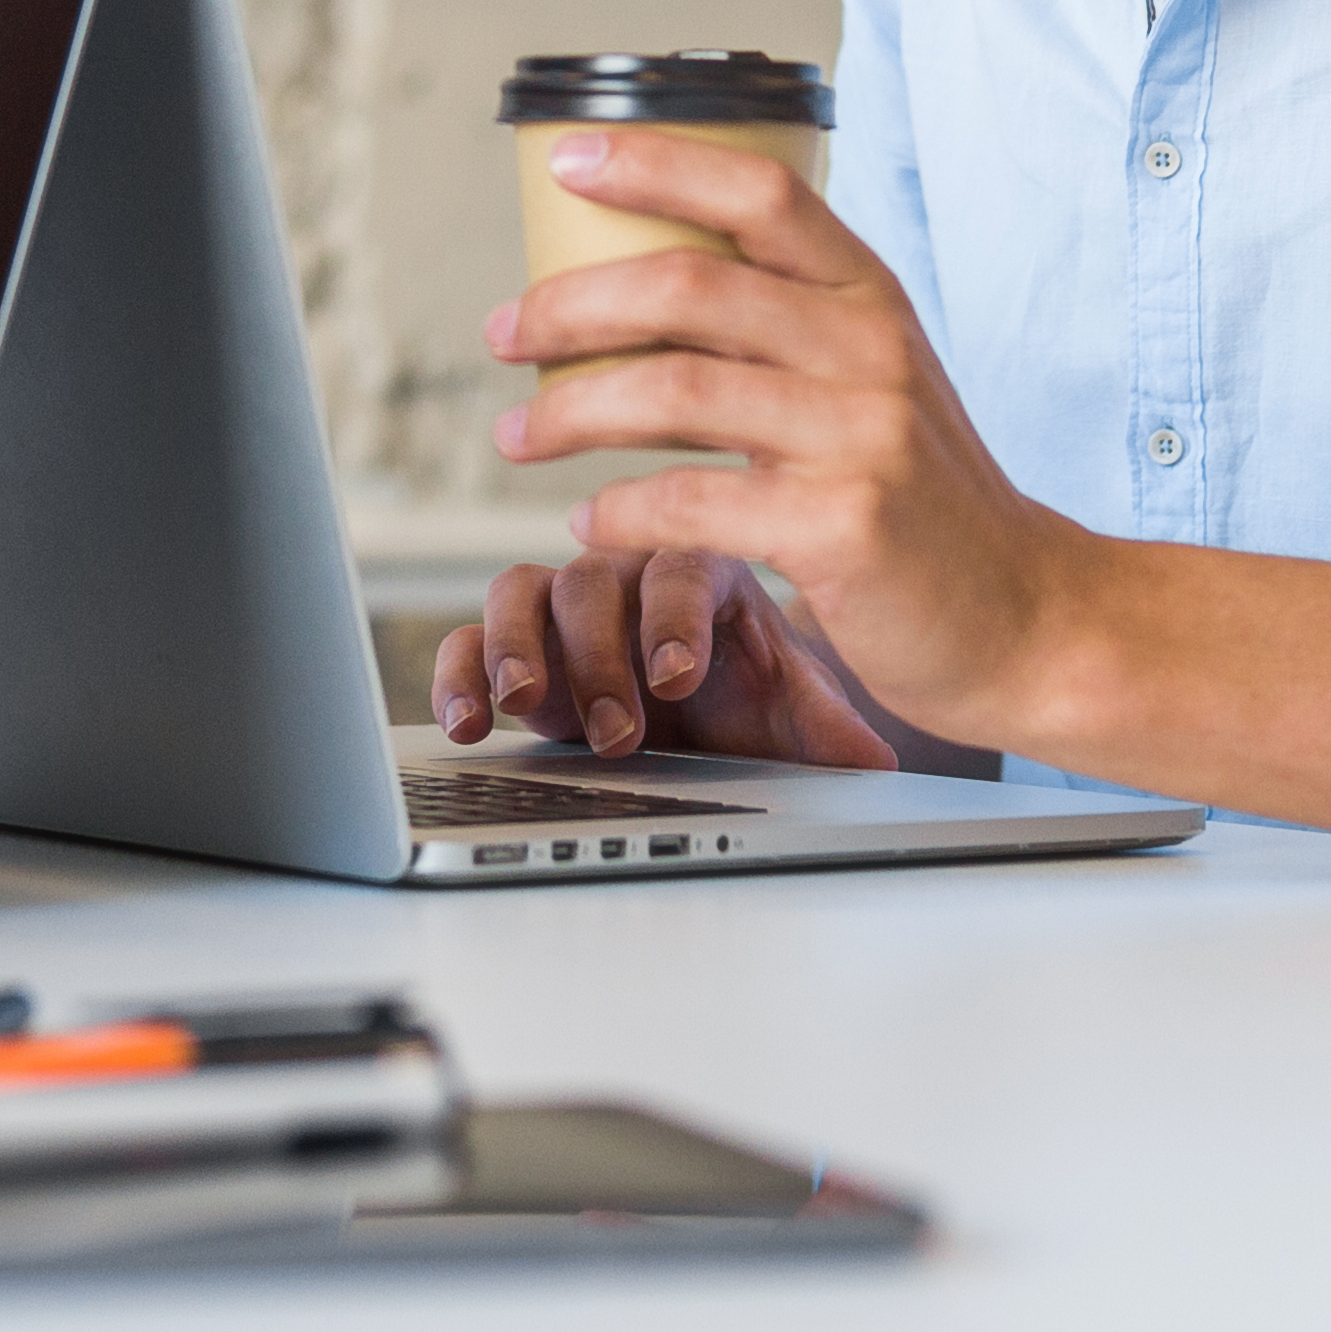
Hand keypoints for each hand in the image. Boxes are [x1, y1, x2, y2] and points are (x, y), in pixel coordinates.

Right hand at [433, 550, 894, 767]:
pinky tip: (467, 724)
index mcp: (704, 570)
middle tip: (619, 728)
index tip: (677, 677)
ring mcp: (563, 605)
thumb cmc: (757, 695)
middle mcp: (626, 574)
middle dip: (598, 656)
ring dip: (515, 648)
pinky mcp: (516, 645)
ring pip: (520, 591)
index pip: (682, 570)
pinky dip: (458, 672)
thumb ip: (826, 729)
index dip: (672, 619)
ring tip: (522, 704)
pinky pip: (467, 639)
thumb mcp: (797, 716)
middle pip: (593, 580)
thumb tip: (873, 760)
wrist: (718, 705)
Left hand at [473, 128, 1088, 755]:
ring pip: (675, 391)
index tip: (569, 163)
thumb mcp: (872, 381)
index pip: (760, 192)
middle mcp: (870, 350)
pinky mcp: (844, 523)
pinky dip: (621, 511)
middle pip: (689, 287)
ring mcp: (862, 435)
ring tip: (516, 436)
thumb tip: (636, 291)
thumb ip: (784, 332)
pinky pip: (694, 502)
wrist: (1027, 615)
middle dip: (570, 306)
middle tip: (502, 335)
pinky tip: (591, 519)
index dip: (656, 164)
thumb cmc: (924, 499)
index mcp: (870, 297)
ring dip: (569, 411)